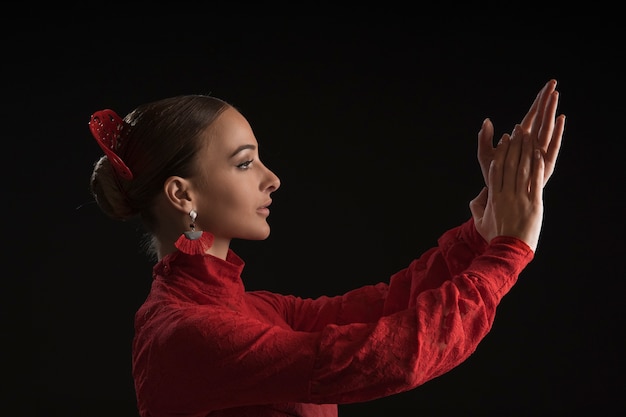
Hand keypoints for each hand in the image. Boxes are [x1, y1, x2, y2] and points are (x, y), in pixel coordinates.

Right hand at [470, 125, 544, 251]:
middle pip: (509, 164)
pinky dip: (537, 167)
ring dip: (525, 151)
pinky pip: (535, 181)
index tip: (504, 140)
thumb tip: (478, 195)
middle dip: (514, 145)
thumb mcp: (480, 221)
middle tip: (517, 131)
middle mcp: (506, 194)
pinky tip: (539, 154)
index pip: (496, 169)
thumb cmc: (494, 237)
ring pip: (522, 169)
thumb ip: (476, 206)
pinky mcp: (534, 204)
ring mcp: (520, 198)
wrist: (508, 250)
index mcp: (493, 197)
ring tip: (529, 137)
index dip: (500, 152)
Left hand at [477, 79, 564, 186]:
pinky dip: (557, 131)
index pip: (532, 115)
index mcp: (520, 139)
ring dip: (551, 111)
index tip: (547, 85)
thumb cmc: (494, 175)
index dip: (539, 100)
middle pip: (541, 117)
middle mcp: (532, 143)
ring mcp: (539, 152)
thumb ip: (484, 138)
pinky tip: (560, 119)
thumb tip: (487, 121)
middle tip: (553, 84)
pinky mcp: (544, 163)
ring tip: (555, 96)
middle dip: (547, 101)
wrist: (500, 195)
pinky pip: (552, 145)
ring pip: (547, 128)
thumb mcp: (485, 155)